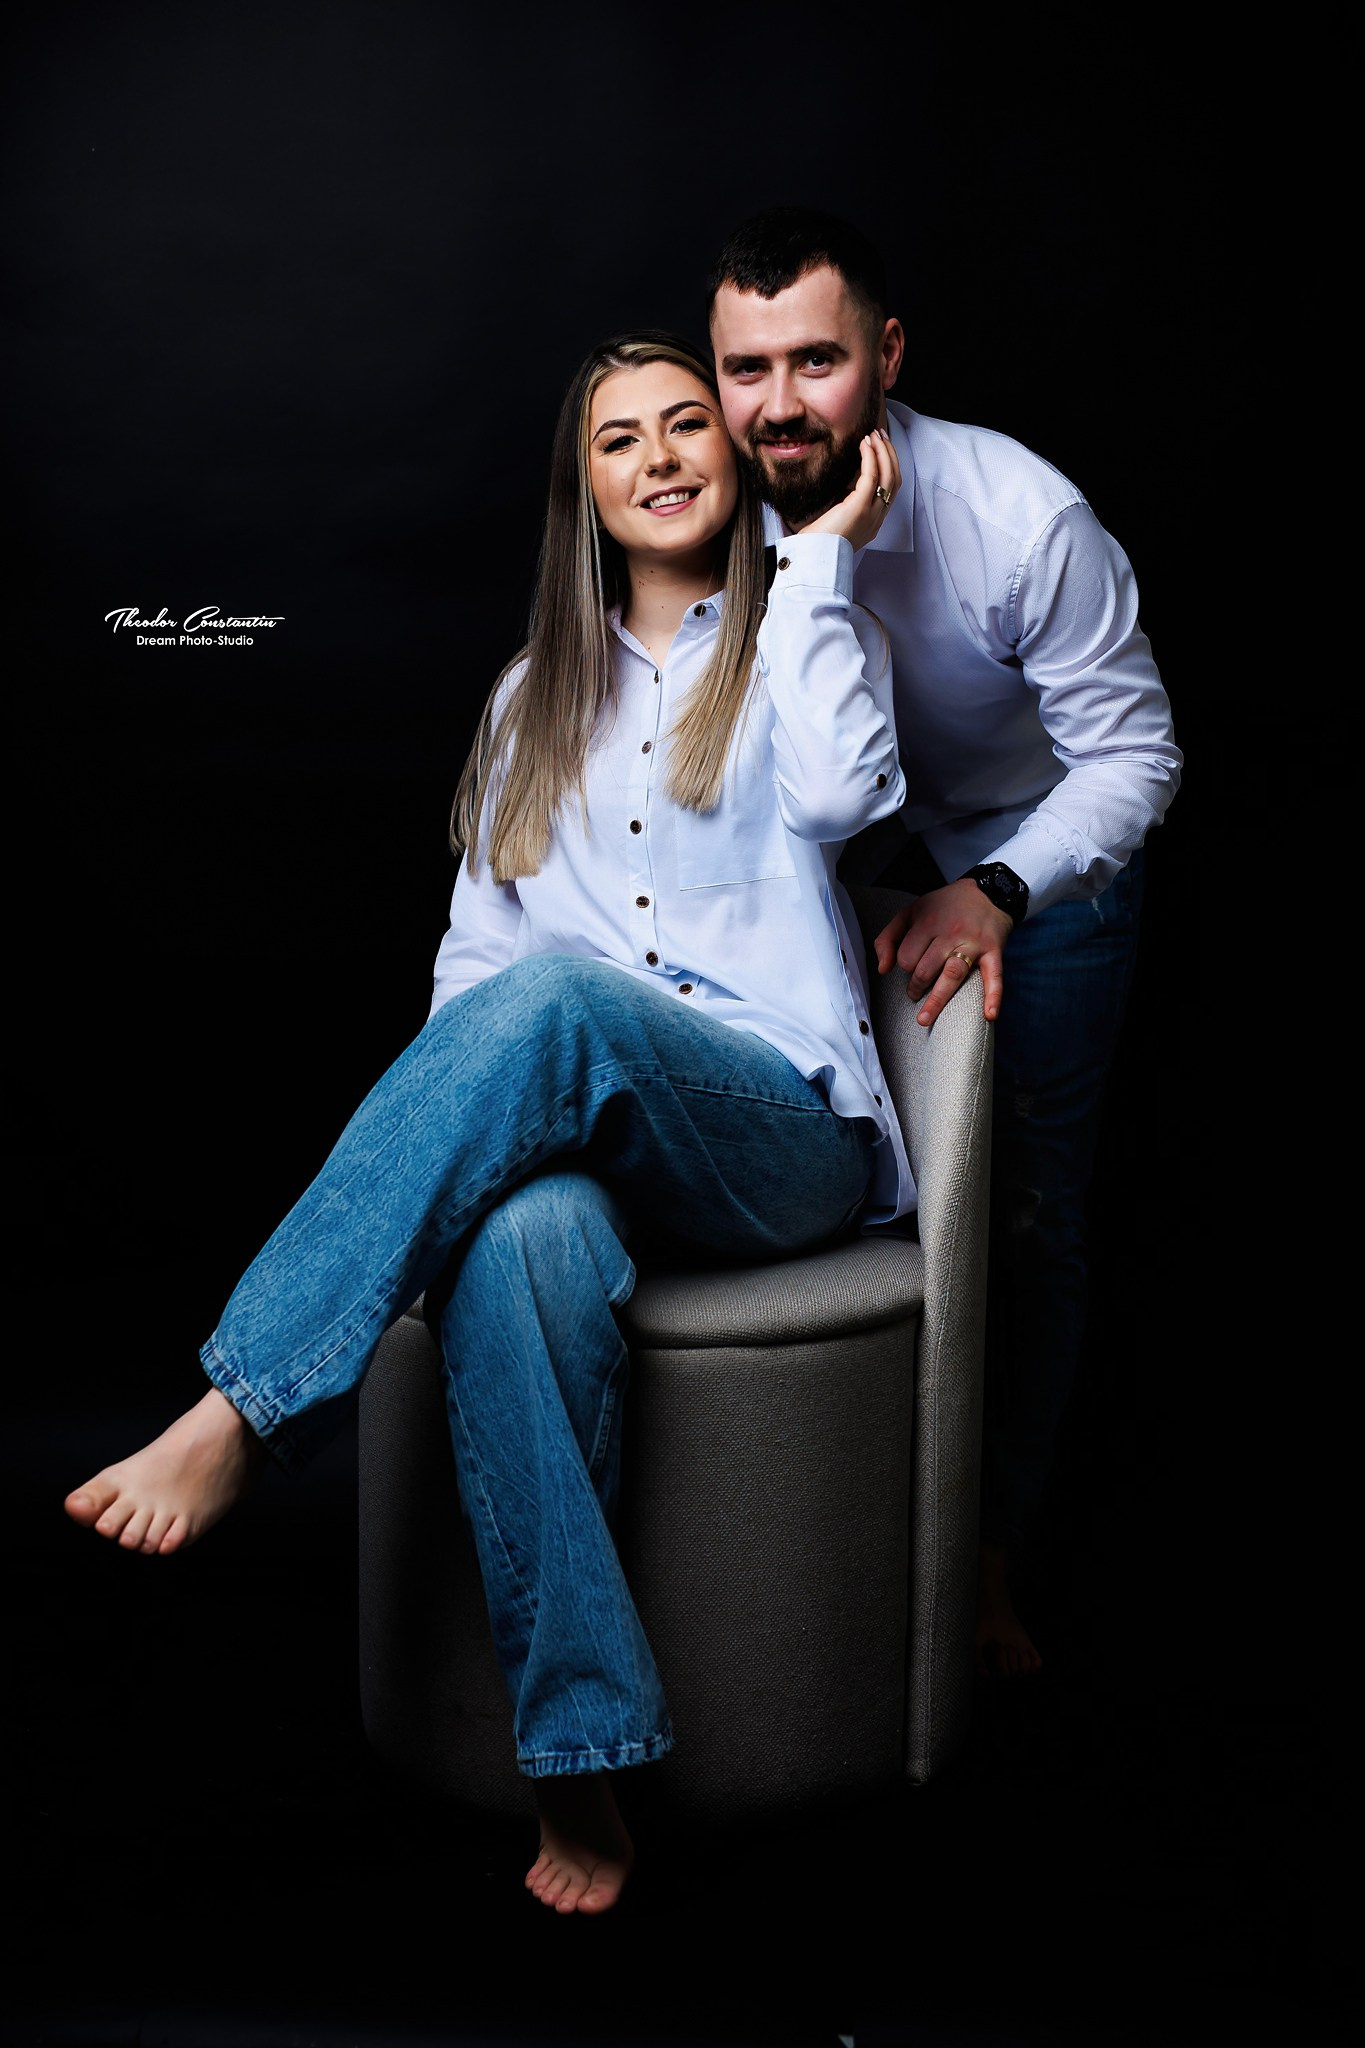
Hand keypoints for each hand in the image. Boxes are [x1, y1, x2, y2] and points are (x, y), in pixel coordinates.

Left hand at [803, 427, 901, 552]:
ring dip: (883, 452)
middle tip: (880, 435)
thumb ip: (845, 502)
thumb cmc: (818, 542)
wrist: (812, 559)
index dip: (889, 466)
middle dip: (890, 455)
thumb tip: (846, 480)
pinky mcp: (859, 508)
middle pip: (895, 480)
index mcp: (873, 522)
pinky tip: (864, 444)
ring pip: (888, 476)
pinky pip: (872, 477)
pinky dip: (870, 457)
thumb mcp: (837, 518)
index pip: (890, 489)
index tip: (880, 448)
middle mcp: (877, 519)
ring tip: (874, 435)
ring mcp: (871, 514)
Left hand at [872, 879, 1012, 1025]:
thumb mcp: (910, 912)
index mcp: (928, 922)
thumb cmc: (944, 906)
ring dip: (937, 1000)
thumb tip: (883, 970)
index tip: (910, 967)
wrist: (988, 892)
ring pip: (952, 975)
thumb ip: (888, 938)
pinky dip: (993, 996)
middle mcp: (950, 933)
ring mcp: (973, 943)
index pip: (906, 957)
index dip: (904, 966)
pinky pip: (994, 976)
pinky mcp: (994, 951)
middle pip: (925, 969)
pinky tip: (989, 1015)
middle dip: (915, 986)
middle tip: (914, 992)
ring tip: (925, 1018)